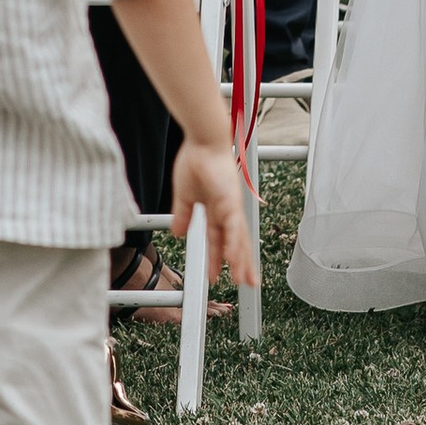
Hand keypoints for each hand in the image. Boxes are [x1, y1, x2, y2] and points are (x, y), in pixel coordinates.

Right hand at [171, 139, 253, 293]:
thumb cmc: (194, 161)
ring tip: (244, 279)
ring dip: (241, 259)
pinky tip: (234, 257)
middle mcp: (227, 210)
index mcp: (215, 210)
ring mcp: (230, 206)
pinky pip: (233, 225)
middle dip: (240, 264)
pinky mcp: (229, 199)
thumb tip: (178, 233)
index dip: (218, 258)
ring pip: (238, 238)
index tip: (217, 276)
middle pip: (236, 243)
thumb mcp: (184, 196)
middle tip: (246, 283)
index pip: (219, 240)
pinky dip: (234, 241)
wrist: (201, 141)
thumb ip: (183, 214)